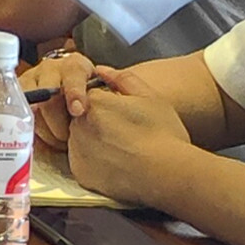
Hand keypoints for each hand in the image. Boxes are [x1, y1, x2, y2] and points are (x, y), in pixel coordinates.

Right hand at [20, 51, 97, 150]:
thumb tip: (101, 115)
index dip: (75, 93)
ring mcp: (31, 80)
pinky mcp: (18, 93)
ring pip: (31, 105)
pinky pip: (18, 111)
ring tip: (55, 140)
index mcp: (74, 66)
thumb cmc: (88, 98)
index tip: (78, 111)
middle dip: (57, 122)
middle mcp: (51, 69)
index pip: (73, 76)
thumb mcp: (100, 94)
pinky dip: (27, 125)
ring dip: (43, 127)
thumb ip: (102, 101)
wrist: (69, 93)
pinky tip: (38, 135)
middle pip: (49, 95)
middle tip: (66, 139)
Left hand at [59, 71, 191, 203]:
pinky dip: (95, 164)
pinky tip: (117, 165)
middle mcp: (78, 125)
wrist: (167, 174)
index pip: (91, 96)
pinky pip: (83, 163)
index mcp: (95, 102)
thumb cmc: (164, 135)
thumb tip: (101, 70)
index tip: (125, 115)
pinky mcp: (80, 174)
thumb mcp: (150, 97)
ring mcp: (77, 150)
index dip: (109, 105)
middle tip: (127, 134)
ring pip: (80, 140)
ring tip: (123, 150)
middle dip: (99, 123)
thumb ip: (123, 79)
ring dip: (95, 143)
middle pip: (83, 118)